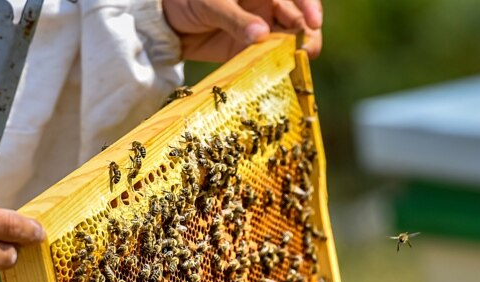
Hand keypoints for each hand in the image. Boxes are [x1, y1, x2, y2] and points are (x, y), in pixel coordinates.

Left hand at [162, 0, 321, 61]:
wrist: (166, 23)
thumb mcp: (210, 3)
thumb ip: (235, 18)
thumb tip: (262, 34)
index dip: (309, 5)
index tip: (313, 22)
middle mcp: (267, 7)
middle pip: (299, 20)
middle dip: (307, 35)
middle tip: (306, 51)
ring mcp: (261, 31)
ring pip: (288, 42)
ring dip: (295, 54)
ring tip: (296, 65)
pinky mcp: (250, 53)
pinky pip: (269, 60)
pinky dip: (276, 69)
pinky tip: (280, 76)